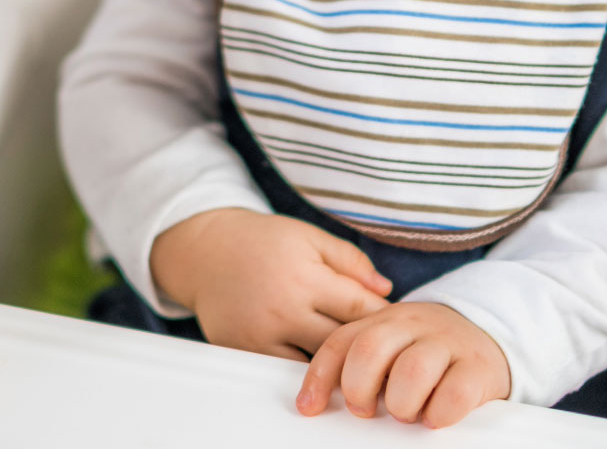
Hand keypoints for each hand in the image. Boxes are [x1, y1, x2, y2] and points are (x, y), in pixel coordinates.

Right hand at [149, 208, 392, 359]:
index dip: (384, 318)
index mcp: (305, 277)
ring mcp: (262, 335)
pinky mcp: (244, 351)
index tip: (399, 324)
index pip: (359, 307)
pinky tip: (323, 366)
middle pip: (341, 341)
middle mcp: (283, 310)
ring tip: (361, 361)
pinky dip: (305, 370)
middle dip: (366, 345)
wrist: (206, 251)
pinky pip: (285, 370)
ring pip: (315, 363)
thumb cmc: (263, 241)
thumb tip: (386, 290)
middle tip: (388, 350)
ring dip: (339, 363)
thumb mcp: (308, 237)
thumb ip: (349, 261)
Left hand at [296, 301, 510, 428]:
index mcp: (383, 320)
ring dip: (401, 403)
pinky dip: (439, 413)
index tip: (308, 409)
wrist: (484, 334)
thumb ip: (359, 362)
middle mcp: (412, 324)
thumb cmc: (425, 350)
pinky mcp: (477, 367)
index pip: (342, 342)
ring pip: (412, 370)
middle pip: (370, 348)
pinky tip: (435, 417)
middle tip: (366, 408)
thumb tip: (316, 403)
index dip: (320, 376)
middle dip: (359, 387)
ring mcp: (446, 342)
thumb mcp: (390, 346)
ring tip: (406, 412)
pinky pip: (455, 392)